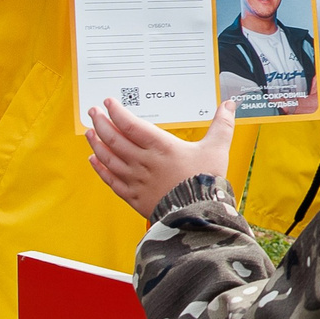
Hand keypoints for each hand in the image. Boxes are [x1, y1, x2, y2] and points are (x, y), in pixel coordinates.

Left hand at [87, 99, 235, 215]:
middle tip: (94, 111)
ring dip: (96, 143)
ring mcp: (136, 180)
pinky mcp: (133, 196)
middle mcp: (143, 162)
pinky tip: (93, 160)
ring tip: (90, 131)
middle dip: (101, 123)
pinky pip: (110, 180)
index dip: (117, 112)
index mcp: (161, 147)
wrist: (198, 215)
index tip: (109, 102)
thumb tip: (230, 105)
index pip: (131, 125)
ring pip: (108, 158)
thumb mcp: (217, 148)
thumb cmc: (206, 182)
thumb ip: (222, 125)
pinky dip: (100, 168)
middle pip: (114, 139)